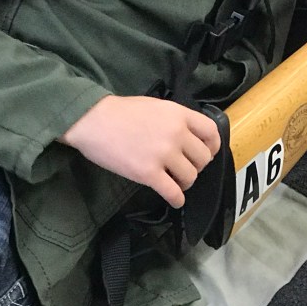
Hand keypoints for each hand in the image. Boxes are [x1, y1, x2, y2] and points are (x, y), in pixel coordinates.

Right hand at [58, 95, 221, 208]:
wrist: (94, 120)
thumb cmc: (121, 111)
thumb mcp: (156, 106)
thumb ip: (175, 119)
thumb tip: (188, 136)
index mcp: (179, 114)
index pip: (211, 132)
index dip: (213, 146)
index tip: (207, 153)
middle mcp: (176, 133)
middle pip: (203, 158)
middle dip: (196, 166)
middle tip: (184, 168)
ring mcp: (163, 154)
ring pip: (191, 177)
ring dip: (185, 183)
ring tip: (175, 181)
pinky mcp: (149, 174)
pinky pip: (174, 193)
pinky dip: (176, 199)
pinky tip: (173, 198)